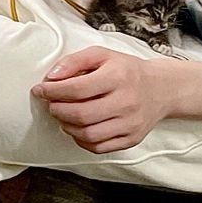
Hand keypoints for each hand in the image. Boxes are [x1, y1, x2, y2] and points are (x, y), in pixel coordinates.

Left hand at [32, 47, 173, 152]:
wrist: (161, 88)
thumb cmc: (126, 70)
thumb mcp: (102, 55)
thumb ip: (74, 62)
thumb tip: (51, 77)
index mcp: (118, 76)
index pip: (77, 88)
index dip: (52, 91)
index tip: (40, 90)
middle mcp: (126, 102)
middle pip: (81, 114)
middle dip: (57, 110)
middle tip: (51, 104)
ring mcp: (130, 124)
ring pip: (88, 134)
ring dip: (67, 126)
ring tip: (63, 115)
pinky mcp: (131, 139)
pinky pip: (98, 147)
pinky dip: (81, 139)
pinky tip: (78, 127)